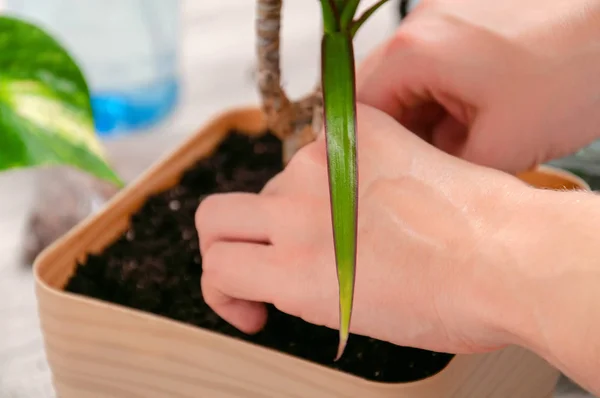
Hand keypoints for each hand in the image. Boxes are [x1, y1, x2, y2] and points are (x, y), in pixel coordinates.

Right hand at [196, 104, 535, 353]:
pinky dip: (332, 167)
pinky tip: (367, 184)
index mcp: (295, 273)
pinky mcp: (357, 132)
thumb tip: (285, 267)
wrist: (509, 256)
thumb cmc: (451, 302)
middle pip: (215, 215)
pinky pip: (321, 146)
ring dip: (297, 203)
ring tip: (352, 220)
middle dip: (229, 241)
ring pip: (277, 182)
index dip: (223, 288)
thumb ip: (302, 287)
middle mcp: (298, 214)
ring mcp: (324, 167)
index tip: (250, 297)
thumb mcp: (355, 317)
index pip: (216, 265)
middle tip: (263, 255)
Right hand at [357, 0, 599, 172]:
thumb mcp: (501, 148)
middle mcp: (422, 23)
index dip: (368, 146)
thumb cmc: (574, 75)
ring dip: (429, 112)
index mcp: (414, 51)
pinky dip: (451, 91)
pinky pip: (440, 60)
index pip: (357, 107)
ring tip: (468, 137)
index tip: (386, 171)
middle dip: (404, 131)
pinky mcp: (472, 12)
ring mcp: (448, 12)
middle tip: (432, 161)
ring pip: (413, 77)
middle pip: (383, 90)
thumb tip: (421, 172)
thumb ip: (441, 168)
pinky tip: (483, 111)